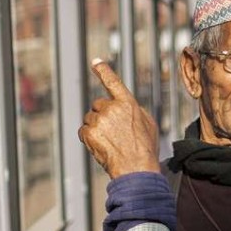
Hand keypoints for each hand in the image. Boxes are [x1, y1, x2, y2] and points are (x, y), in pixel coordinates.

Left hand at [78, 60, 159, 178]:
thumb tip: (125, 106)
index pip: (113, 82)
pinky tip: (102, 146)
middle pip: (98, 105)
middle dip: (103, 115)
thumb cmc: (144, 148)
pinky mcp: (89, 133)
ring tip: (110, 141)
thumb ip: (133, 110)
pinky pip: (83, 131)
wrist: (136, 168)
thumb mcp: (147, 123)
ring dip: (96, 127)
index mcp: (127, 103)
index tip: (95, 62)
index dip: (103, 70)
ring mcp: (99, 120)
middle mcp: (111, 108)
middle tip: (113, 131)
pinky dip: (89, 138)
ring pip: (90, 118)